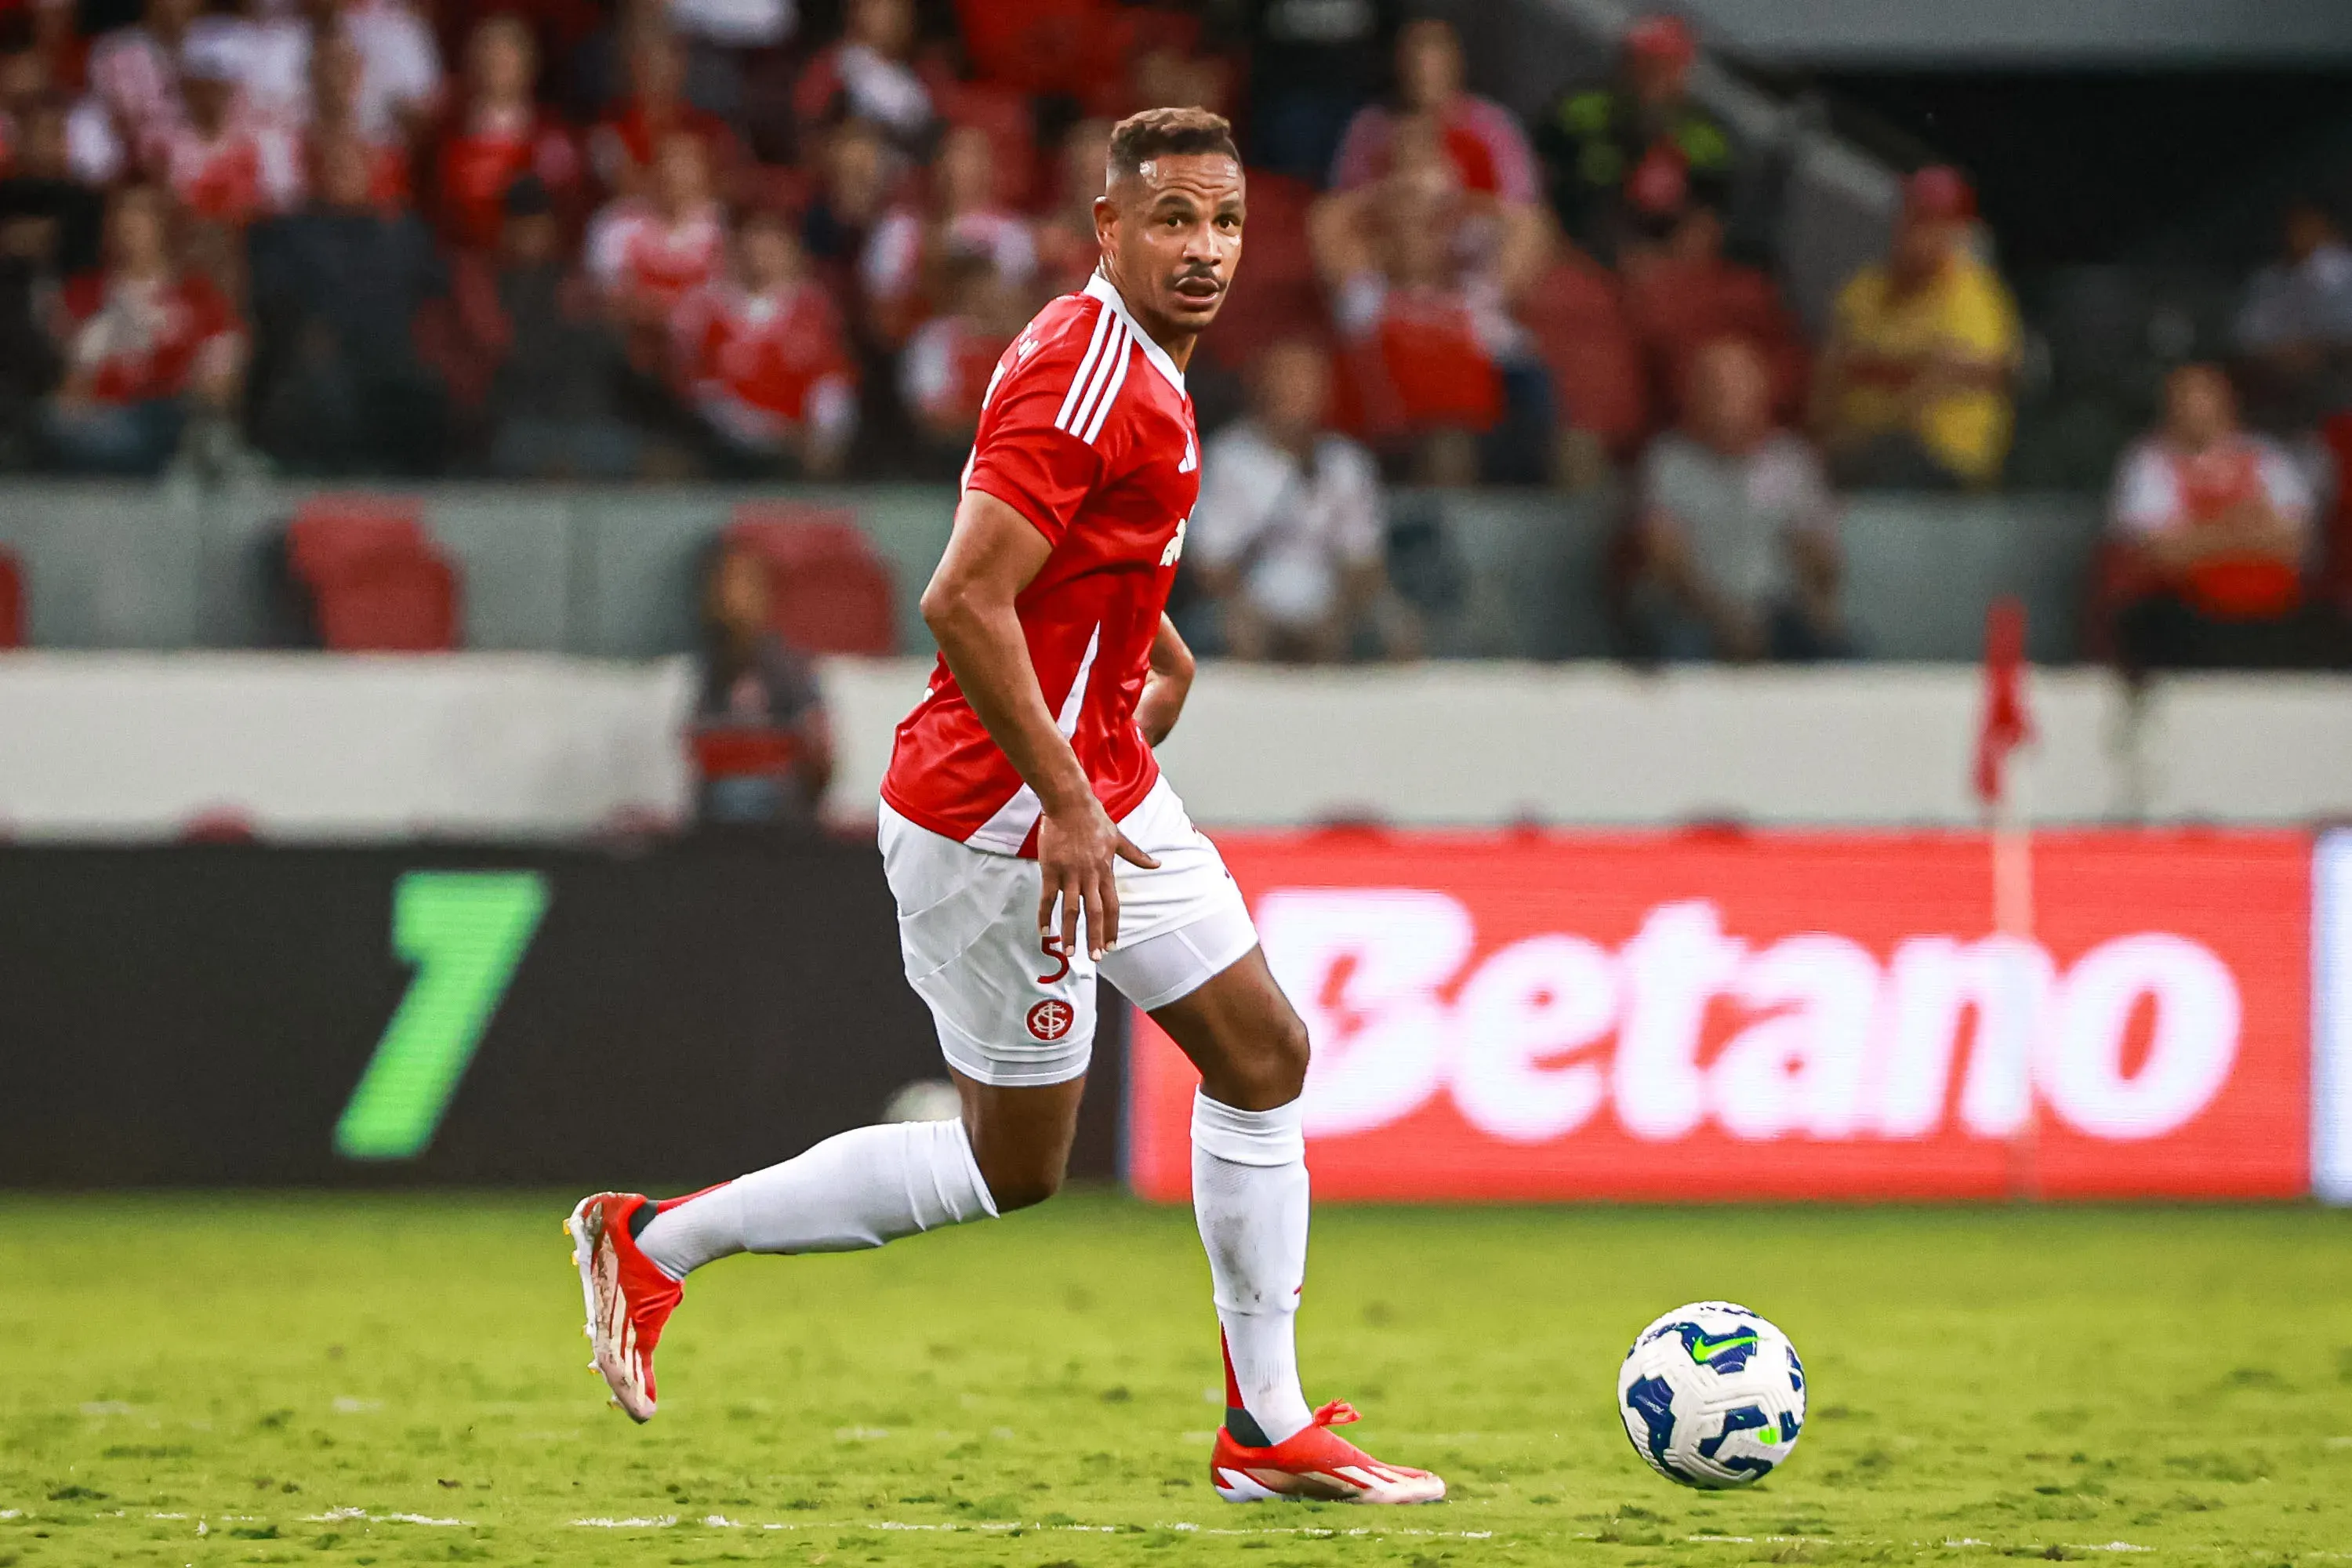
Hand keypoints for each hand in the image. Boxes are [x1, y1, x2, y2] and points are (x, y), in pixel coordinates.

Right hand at [1036, 795, 1159, 961]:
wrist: (1069, 803)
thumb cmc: (1093, 819)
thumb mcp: (1118, 838)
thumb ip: (1136, 855)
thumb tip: (1158, 864)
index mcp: (1105, 871)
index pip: (1112, 905)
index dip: (1112, 927)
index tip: (1112, 946)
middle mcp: (1089, 875)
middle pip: (1094, 912)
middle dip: (1095, 937)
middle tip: (1095, 958)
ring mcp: (1069, 873)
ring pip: (1071, 909)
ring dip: (1071, 932)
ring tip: (1070, 951)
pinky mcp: (1050, 868)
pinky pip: (1047, 897)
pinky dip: (1045, 915)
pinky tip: (1043, 931)